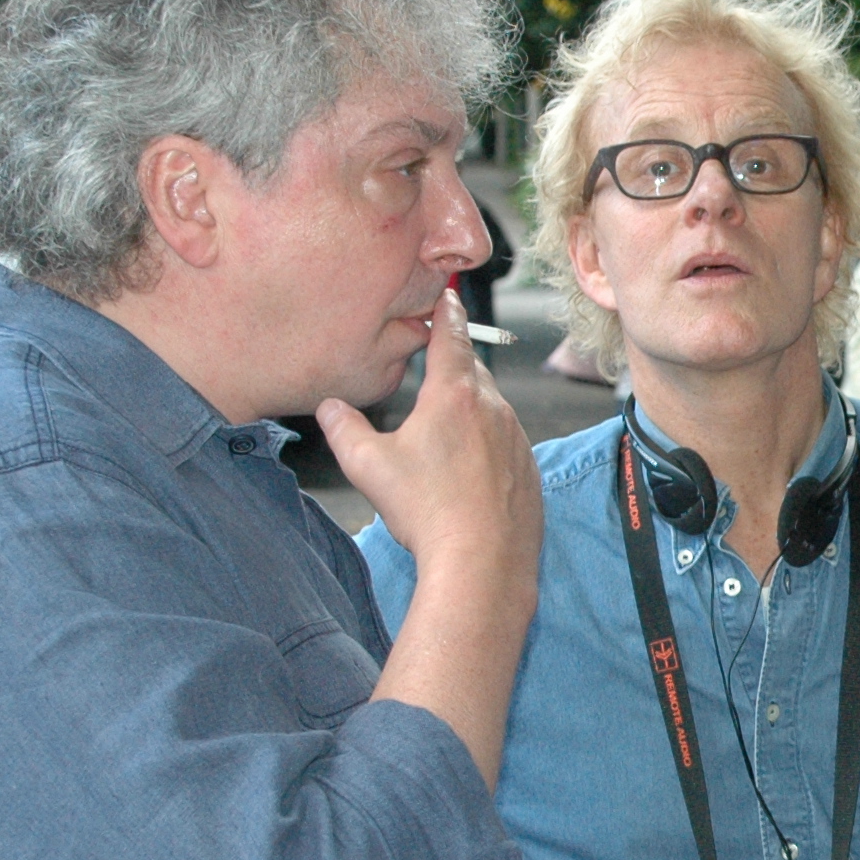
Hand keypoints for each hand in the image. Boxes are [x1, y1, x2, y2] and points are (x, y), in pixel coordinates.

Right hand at [319, 291, 539, 587]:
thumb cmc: (427, 511)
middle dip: (453, 367)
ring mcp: (518, 441)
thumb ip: (343, 428)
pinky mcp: (530, 472)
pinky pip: (507, 445)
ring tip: (442, 436)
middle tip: (433, 367)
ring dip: (470, 411)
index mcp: (455, 395)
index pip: (452, 336)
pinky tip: (466, 474)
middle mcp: (495, 409)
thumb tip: (329, 407)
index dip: (446, 312)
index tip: (447, 295)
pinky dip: (488, 446)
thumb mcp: (368, 466)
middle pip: (473, 372)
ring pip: (492, 410)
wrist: (483, 564)